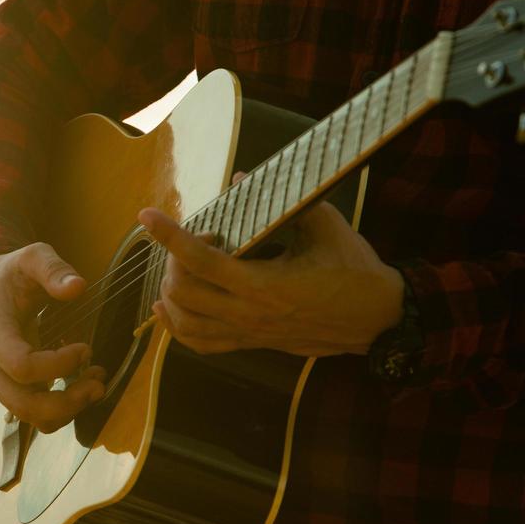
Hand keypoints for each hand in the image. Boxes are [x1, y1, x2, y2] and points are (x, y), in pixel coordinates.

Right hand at [0, 243, 106, 432]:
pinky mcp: (9, 390)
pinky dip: (62, 409)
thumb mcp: (30, 258)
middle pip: (23, 403)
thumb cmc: (9, 277)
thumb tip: (77, 287)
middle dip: (66, 402)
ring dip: (68, 409)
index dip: (58, 365)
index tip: (85, 348)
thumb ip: (52, 268)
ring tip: (96, 385)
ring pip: (29, 415)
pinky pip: (34, 413)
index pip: (21, 365)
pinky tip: (83, 385)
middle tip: (99, 384)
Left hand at [138, 186, 404, 356]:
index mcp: (265, 284)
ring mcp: (249, 333)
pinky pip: (202, 344)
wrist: (377, 319)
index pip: (201, 261)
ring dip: (170, 294)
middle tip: (192, 240)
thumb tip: (239, 179)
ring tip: (178, 268)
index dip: (169, 237)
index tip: (147, 215)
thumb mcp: (325, 225)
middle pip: (182, 294)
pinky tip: (167, 308)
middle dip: (172, 262)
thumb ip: (281, 202)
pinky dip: (177, 327)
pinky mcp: (252, 344)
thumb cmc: (354, 269)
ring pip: (185, 324)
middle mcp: (250, 314)